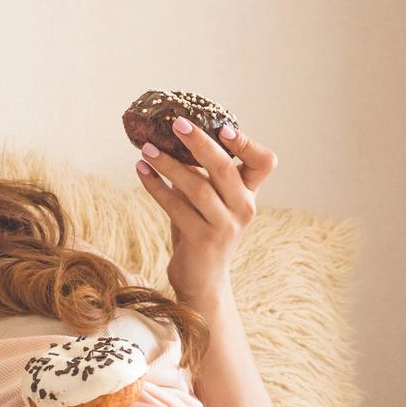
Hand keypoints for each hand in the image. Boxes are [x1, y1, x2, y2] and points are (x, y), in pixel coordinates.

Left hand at [135, 118, 277, 304]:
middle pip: (224, 168)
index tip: (223, 128)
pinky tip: (141, 171)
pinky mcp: (202, 240)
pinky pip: (176, 206)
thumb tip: (171, 137)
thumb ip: (202, 175)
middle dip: (199, 142)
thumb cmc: (202, 233)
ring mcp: (225, 226)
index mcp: (249, 194)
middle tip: (175, 123)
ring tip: (146, 149)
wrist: (203, 282)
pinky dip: (156, 186)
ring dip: (168, 164)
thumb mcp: (209, 202)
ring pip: (196, 186)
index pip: (264, 162)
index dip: (247, 143)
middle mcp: (243, 208)